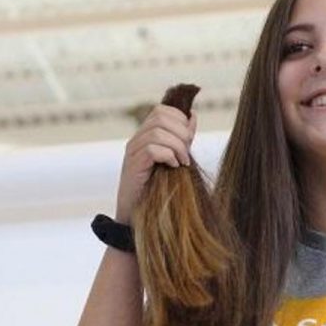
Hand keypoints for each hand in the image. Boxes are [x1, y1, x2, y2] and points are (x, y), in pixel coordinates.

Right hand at [114, 104, 196, 223]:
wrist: (139, 215)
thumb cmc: (159, 188)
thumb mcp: (174, 158)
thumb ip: (182, 138)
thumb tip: (193, 116)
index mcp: (146, 135)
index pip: (161, 110)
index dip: (180, 120)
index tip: (189, 139)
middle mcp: (136, 140)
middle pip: (160, 117)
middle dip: (181, 133)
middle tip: (187, 153)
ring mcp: (132, 152)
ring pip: (157, 132)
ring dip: (177, 146)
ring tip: (182, 162)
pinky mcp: (133, 165)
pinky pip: (152, 149)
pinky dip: (168, 156)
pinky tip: (173, 167)